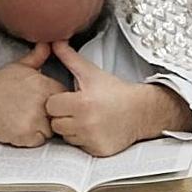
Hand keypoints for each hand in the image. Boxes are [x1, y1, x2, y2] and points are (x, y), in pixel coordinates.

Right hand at [0, 43, 62, 147]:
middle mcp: (41, 100)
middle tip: (29, 111)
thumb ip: (36, 57)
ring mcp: (35, 118)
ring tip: (22, 118)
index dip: (54, 100)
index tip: (42, 101)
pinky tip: (18, 127)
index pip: (64, 96)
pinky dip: (31, 138)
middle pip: (59, 114)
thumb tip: (47, 44)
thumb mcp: (16, 67)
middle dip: (49, 115)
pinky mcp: (27, 134)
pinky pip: (39, 141)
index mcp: (42, 83)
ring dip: (40, 128)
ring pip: (51, 129)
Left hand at [45, 41, 191, 155]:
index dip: (58, 101)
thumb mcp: (91, 72)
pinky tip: (94, 129)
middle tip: (77, 109)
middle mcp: (86, 124)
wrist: (140, 111)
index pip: (50, 106)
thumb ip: (69, 57)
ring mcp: (92, 139)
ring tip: (86, 119)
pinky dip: (84, 140)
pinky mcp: (98, 150)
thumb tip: (54, 41)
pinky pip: (80, 147)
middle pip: (55, 124)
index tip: (69, 98)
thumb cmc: (116, 92)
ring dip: (72, 129)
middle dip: (63, 116)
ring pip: (66, 137)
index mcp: (81, 103)